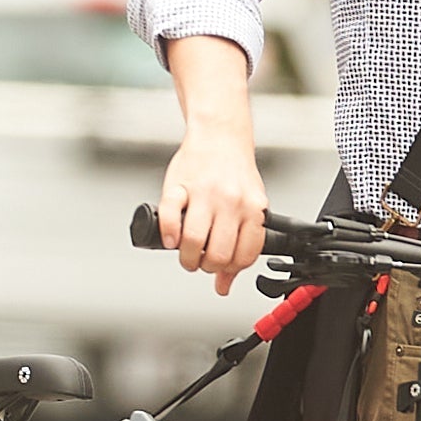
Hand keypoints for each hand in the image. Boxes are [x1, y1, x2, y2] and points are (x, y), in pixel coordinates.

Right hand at [161, 126, 269, 291]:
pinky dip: (168, 234)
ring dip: (186, 258)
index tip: (221, 269)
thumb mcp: (248, 207)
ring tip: (186, 255)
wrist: (221, 135)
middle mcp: (230, 202)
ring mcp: (204, 193)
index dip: (229, 270)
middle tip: (200, 263)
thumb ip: (241, 244)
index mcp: (252, 209)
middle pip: (216, 255)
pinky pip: (169, 216)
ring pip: (192, 241)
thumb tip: (225, 285)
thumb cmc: (234, 173)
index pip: (243, 256)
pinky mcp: (178, 185)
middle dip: (206, 268)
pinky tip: (171, 238)